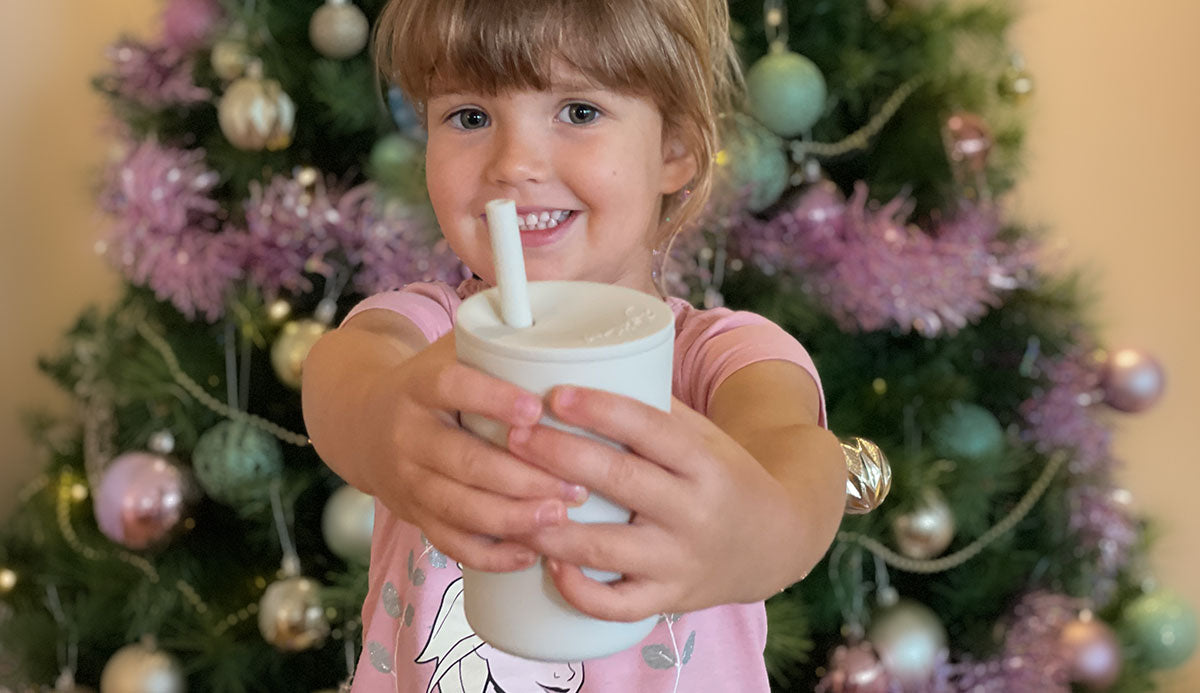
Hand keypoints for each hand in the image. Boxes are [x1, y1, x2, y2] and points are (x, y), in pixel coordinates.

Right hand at [366, 333, 586, 572]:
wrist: (364, 422)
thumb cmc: (432, 383)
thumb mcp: (450, 351)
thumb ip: (498, 344)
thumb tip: (572, 336)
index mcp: (419, 385)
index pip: (452, 387)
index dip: (492, 399)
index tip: (536, 410)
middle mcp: (408, 434)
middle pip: (465, 462)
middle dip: (524, 478)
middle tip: (576, 485)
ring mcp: (407, 480)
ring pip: (460, 508)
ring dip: (513, 518)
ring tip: (560, 516)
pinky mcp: (413, 514)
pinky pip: (451, 542)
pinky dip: (491, 554)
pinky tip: (530, 552)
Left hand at [505, 385, 796, 621]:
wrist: (776, 542)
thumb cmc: (723, 477)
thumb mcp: (704, 437)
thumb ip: (654, 410)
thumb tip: (582, 366)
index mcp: (704, 462)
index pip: (650, 429)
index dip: (601, 411)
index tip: (556, 395)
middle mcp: (694, 512)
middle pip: (619, 481)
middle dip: (559, 457)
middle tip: (514, 436)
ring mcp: (679, 560)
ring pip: (606, 549)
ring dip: (551, 528)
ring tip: (507, 504)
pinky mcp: (669, 598)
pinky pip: (616, 605)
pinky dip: (578, 590)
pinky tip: (547, 562)